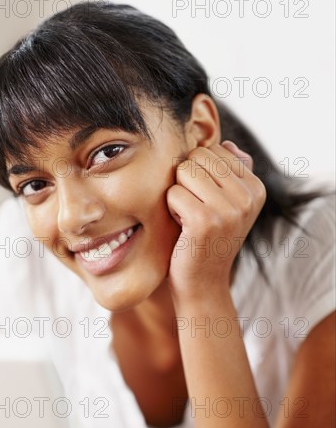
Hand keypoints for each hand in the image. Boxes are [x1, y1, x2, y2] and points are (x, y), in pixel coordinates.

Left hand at [166, 141, 265, 301]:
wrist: (203, 283)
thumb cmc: (208, 240)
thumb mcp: (229, 205)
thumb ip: (233, 173)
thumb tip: (228, 144)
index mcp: (256, 188)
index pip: (214, 150)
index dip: (200, 173)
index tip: (207, 201)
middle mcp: (248, 197)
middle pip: (197, 157)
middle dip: (187, 180)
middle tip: (194, 209)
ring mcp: (229, 210)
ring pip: (184, 171)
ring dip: (178, 194)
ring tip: (188, 217)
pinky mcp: (206, 222)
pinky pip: (173, 193)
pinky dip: (171, 209)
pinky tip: (182, 228)